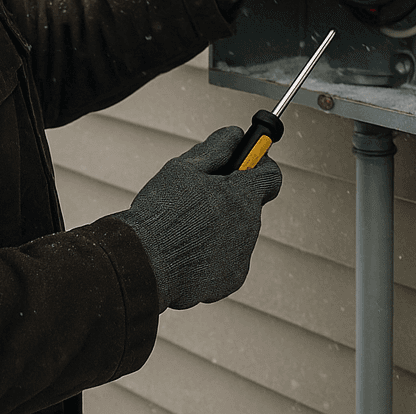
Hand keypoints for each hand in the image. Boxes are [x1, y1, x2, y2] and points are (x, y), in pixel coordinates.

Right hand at [110, 127, 281, 310]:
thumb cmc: (160, 214)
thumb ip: (216, 147)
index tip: (243, 164)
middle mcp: (249, 227)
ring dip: (219, 227)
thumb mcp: (183, 167)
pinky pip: (228, 260)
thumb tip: (235, 135)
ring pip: (237, 233)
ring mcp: (242, 256)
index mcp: (241, 196)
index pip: (271, 175)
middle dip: (229, 199)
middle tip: (198, 199)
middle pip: (249, 205)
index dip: (257, 166)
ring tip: (185, 229)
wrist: (144, 263)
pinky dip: (213, 255)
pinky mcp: (232, 280)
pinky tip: (187, 252)